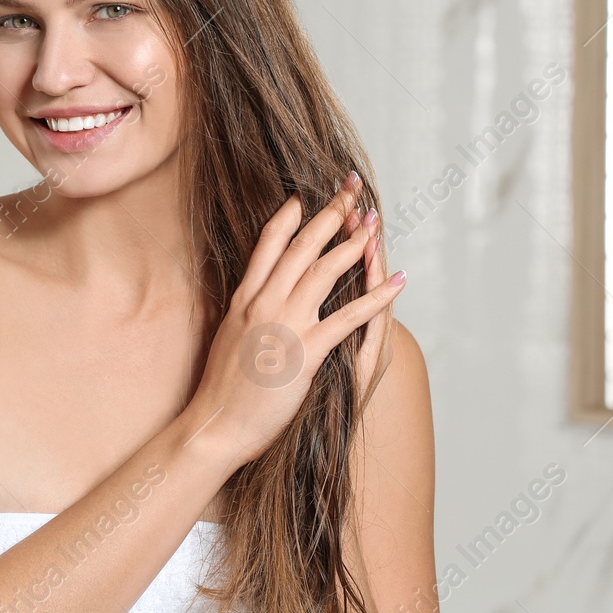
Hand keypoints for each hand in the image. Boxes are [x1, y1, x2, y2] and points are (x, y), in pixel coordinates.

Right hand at [180, 172, 406, 471]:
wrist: (215, 423)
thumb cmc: (221, 387)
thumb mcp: (227, 334)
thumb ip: (245, 308)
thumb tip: (256, 292)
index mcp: (244, 297)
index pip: (268, 243)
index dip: (289, 216)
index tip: (306, 196)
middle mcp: (264, 302)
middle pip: (302, 246)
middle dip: (330, 214)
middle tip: (352, 189)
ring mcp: (285, 324)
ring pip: (325, 271)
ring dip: (354, 244)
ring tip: (374, 224)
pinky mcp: (306, 352)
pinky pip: (348, 318)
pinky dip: (377, 298)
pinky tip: (397, 283)